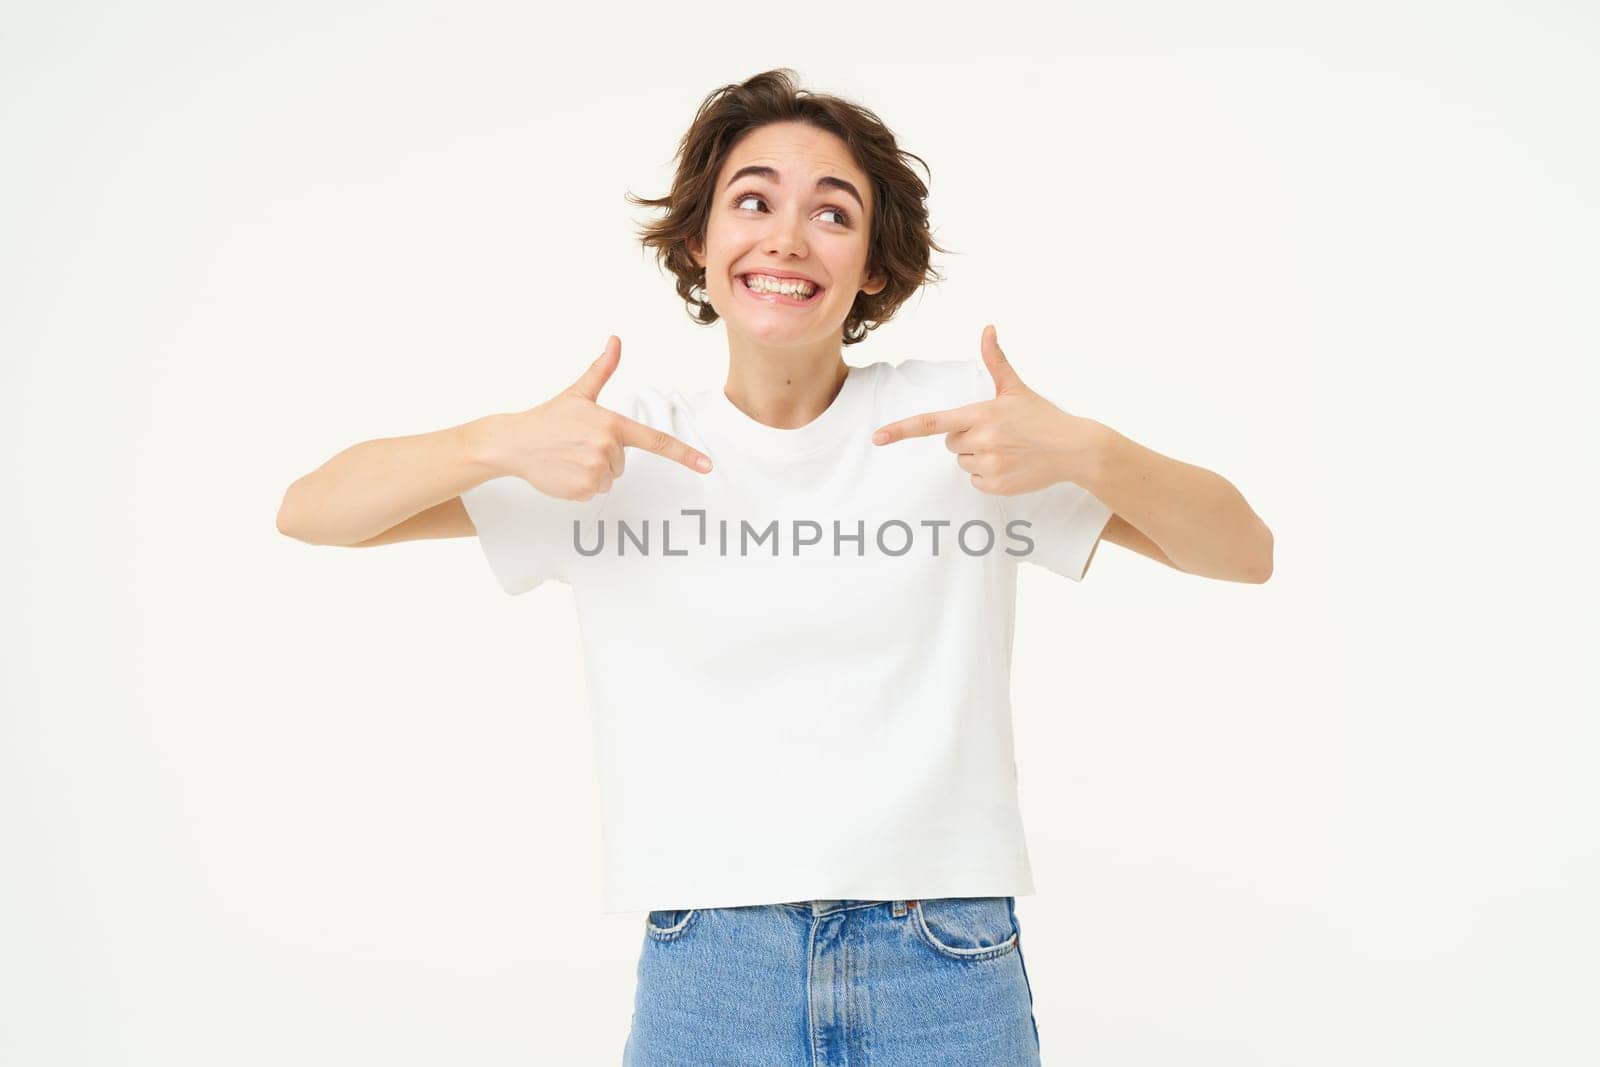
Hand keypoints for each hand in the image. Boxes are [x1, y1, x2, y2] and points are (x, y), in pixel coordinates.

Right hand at [486, 336, 712, 500]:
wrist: (513, 442)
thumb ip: (602, 369)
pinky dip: (580, 485)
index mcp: (612, 424)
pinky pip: (593, 492)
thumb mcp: (579, 393)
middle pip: (623, 462)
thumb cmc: (549, 418)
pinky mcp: (582, 489)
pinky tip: (563, 471)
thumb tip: (616, 340)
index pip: (656, 440)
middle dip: (604, 456)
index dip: (685, 455)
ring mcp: (594, 470)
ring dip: (592, 471)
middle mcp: (607, 448)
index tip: (708, 466)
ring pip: (609, 478)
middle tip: (577, 444)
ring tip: (568, 457)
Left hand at [870, 325, 1103, 494]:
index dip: (902, 429)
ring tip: (1007, 449)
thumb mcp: (1016, 388)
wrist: (1074, 449)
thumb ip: (996, 361)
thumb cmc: (1042, 417)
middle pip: (950, 442)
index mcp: (981, 414)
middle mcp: (981, 440)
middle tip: (997, 433)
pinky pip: (975, 481)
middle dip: (966, 437)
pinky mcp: (997, 485)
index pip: (932, 423)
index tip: (878, 437)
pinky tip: (1010, 465)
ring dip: (978, 456)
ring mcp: (989, 464)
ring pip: (962, 462)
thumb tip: (988, 328)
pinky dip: (989, 475)